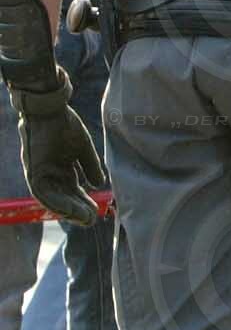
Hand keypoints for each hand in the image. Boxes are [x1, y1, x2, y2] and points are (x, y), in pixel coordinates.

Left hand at [15, 85, 103, 225]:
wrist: (49, 108)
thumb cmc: (65, 124)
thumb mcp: (83, 148)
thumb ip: (90, 166)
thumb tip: (99, 185)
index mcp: (60, 169)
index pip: (72, 191)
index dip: (83, 202)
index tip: (96, 211)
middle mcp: (48, 174)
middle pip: (62, 199)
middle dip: (76, 211)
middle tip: (91, 221)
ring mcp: (39, 173)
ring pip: (52, 200)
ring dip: (67, 211)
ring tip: (84, 218)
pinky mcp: (33, 170)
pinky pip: (43, 193)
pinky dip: (57, 202)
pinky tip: (70, 210)